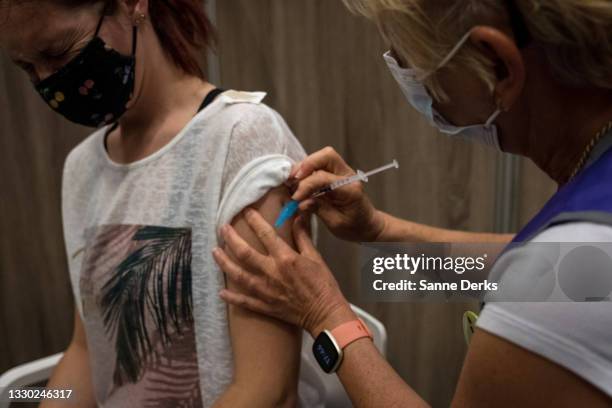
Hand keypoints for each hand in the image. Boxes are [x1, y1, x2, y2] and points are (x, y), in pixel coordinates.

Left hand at [213, 209, 355, 335]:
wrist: (325, 313)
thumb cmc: (323, 284)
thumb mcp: (315, 257)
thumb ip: (303, 236)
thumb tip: (297, 216)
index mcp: (285, 258)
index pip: (266, 234)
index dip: (254, 220)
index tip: (246, 211)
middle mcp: (271, 273)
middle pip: (244, 253)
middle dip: (231, 239)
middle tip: (222, 229)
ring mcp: (265, 291)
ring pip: (238, 275)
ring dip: (224, 262)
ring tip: (215, 252)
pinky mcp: (264, 306)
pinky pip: (243, 301)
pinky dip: (231, 297)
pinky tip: (221, 291)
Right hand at [289, 147, 384, 241]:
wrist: (367, 225)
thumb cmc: (355, 226)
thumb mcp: (336, 224)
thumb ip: (319, 210)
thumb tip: (301, 203)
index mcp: (350, 189)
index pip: (324, 178)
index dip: (306, 186)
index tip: (295, 198)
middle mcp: (347, 176)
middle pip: (326, 156)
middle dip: (306, 165)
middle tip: (292, 180)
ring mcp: (342, 173)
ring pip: (322, 157)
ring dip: (305, 167)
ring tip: (293, 182)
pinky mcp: (335, 174)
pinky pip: (319, 164)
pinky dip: (307, 170)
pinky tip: (299, 182)